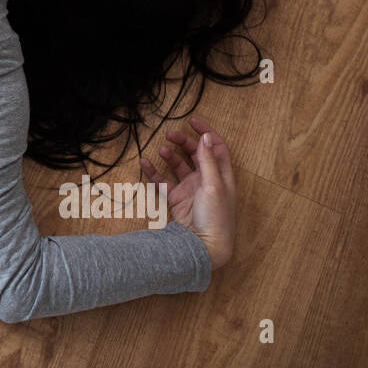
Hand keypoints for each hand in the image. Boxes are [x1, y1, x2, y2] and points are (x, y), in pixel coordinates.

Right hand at [140, 116, 235, 268]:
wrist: (204, 245)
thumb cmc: (216, 218)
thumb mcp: (215, 185)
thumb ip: (208, 161)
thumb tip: (206, 137)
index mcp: (222, 175)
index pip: (216, 147)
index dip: (206, 133)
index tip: (192, 122)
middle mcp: (207, 180)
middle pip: (195, 154)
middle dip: (184, 142)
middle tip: (170, 134)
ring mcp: (191, 189)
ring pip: (178, 166)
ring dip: (170, 156)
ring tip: (161, 149)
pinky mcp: (177, 199)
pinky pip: (163, 181)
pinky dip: (154, 172)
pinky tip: (146, 163)